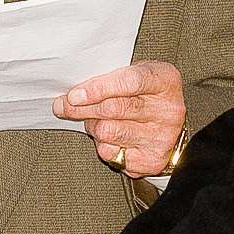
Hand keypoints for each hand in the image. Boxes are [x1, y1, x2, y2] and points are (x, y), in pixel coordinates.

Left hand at [54, 60, 185, 178]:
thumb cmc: (146, 94)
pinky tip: (110, 137)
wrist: (168, 123)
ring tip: (95, 120)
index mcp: (165, 82)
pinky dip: (102, 144)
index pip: (130, 82)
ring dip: (92, 126)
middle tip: (66, 106)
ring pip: (107, 132)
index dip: (98, 88)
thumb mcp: (135, 73)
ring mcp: (161, 137)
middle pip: (114, 109)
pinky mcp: (151, 160)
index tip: (74, 95)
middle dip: (82, 108)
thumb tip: (72, 94)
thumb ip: (109, 77)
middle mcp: (168, 111)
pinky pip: (111, 153)